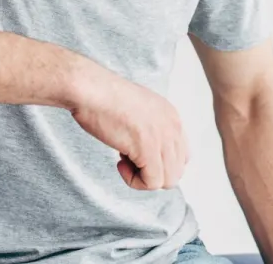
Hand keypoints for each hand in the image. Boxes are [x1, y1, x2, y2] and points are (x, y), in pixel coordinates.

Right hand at [69, 71, 188, 190]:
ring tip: (124, 161)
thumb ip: (149, 127)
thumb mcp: (138, 110)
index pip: (182, 154)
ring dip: (144, 179)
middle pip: (177, 170)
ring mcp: (163, 137)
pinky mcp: (148, 149)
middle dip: (153, 172)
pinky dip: (134, 181)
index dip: (159, 162)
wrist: (90, 90)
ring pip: (168, 180)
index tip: (136, 153)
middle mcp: (173, 126)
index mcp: (171, 115)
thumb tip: (145, 152)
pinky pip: (152, 182)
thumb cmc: (103, 98)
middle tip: (129, 159)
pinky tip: (119, 163)